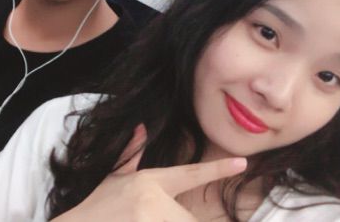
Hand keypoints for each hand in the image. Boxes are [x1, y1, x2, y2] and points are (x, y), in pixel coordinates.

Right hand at [51, 124, 246, 220]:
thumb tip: (140, 127)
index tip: (242, 162)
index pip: (191, 173)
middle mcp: (153, 199)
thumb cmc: (97, 207)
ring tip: (142, 218)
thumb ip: (131, 154)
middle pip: (191, 220)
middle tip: (155, 216)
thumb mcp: (113, 178)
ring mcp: (149, 219)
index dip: (218, 169)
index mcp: (150, 181)